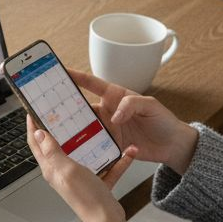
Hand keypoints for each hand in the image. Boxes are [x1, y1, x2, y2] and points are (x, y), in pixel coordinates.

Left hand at [26, 114, 134, 221]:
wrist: (108, 221)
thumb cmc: (86, 197)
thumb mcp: (66, 170)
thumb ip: (52, 152)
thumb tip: (38, 133)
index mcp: (52, 169)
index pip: (36, 144)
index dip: (33, 127)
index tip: (33, 110)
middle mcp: (63, 173)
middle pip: (57, 146)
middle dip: (58, 128)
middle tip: (63, 112)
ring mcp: (79, 178)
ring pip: (83, 153)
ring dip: (90, 140)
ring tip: (96, 125)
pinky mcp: (96, 182)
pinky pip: (107, 166)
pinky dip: (117, 159)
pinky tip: (128, 151)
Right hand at [68, 69, 198, 174]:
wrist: (172, 146)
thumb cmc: (164, 121)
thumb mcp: (151, 106)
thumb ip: (131, 104)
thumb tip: (114, 116)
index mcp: (115, 96)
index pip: (91, 84)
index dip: (75, 77)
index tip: (60, 72)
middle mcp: (108, 112)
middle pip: (82, 108)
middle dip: (65, 107)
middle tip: (50, 108)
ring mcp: (108, 129)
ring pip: (84, 128)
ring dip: (73, 130)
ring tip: (58, 132)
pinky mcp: (110, 145)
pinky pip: (94, 146)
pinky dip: (85, 147)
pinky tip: (77, 149)